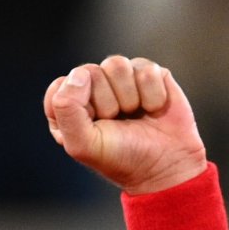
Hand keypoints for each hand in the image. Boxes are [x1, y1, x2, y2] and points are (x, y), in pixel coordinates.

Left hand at [44, 55, 206, 194]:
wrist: (168, 165)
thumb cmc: (122, 158)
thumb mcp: (83, 144)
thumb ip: (66, 109)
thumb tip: (80, 74)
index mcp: (68, 107)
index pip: (60, 86)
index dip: (78, 104)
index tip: (93, 126)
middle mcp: (92, 88)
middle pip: (89, 72)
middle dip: (107, 102)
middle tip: (118, 123)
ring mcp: (120, 79)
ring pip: (117, 64)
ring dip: (129, 96)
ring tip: (134, 114)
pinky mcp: (149, 74)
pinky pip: (146, 69)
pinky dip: (153, 94)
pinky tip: (153, 109)